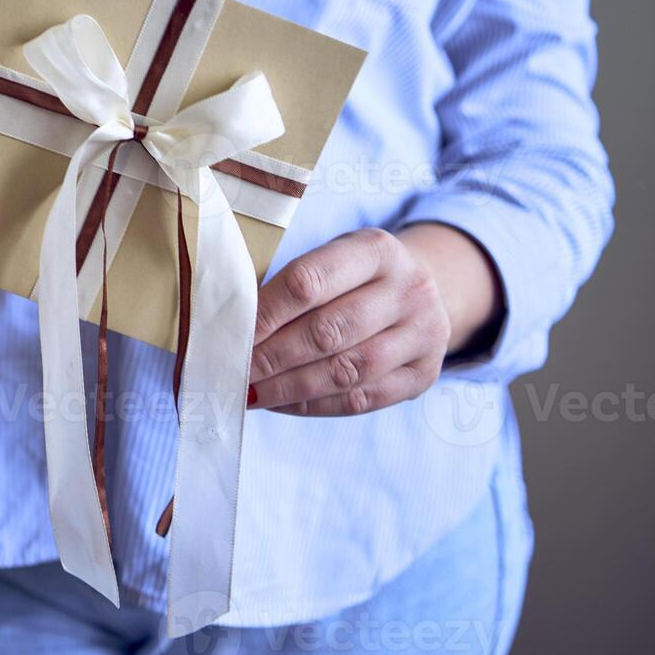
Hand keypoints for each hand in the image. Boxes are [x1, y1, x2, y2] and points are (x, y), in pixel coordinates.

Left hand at [248, 227, 471, 416]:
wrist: (420, 292)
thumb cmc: (354, 276)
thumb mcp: (332, 258)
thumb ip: (290, 286)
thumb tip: (231, 326)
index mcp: (375, 249)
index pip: (308, 282)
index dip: (265, 314)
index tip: (230, 335)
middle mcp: (408, 288)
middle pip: (328, 331)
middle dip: (272, 357)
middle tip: (232, 371)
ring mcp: (424, 333)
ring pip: (347, 371)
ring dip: (289, 387)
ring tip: (250, 393)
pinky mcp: (424, 374)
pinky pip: (362, 399)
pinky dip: (314, 405)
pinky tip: (281, 403)